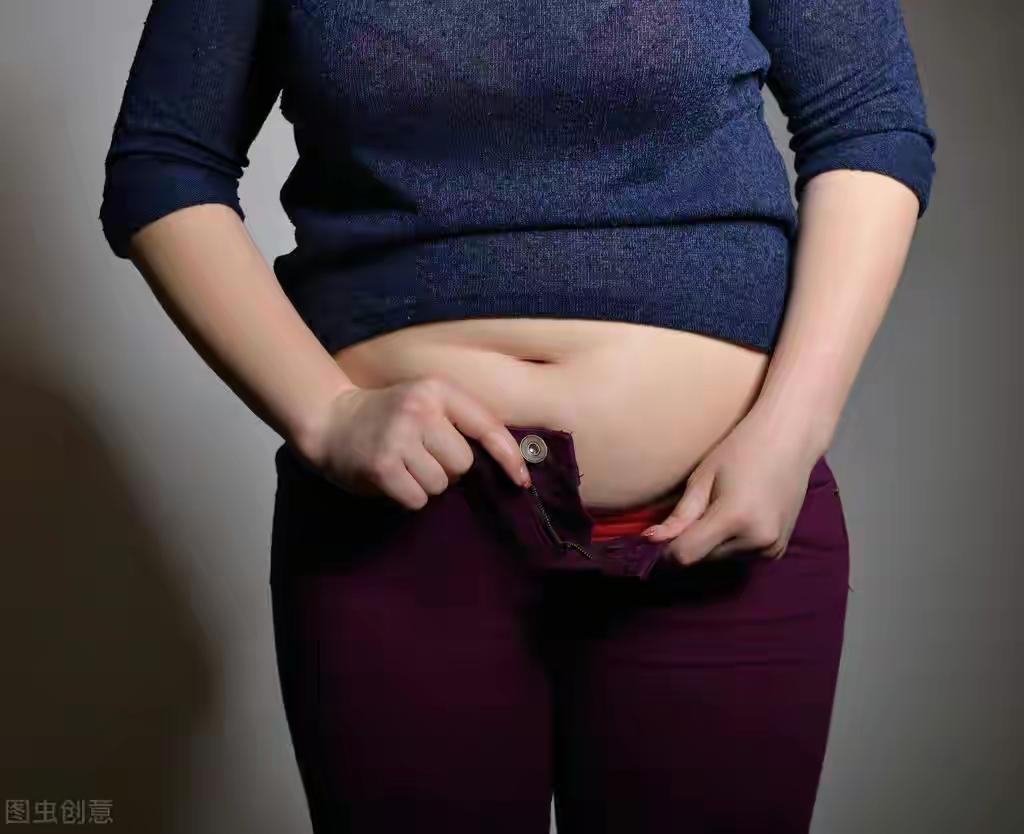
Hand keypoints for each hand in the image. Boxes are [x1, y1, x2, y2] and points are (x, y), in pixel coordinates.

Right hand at [300, 376, 531, 509]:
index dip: (509, 455)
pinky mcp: (382, 466)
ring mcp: (399, 437)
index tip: (521, 480)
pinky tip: (392, 478)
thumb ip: (459, 423)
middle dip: (449, 469)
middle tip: (422, 456)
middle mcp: (420, 410)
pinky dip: (409, 496)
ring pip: (441, 485)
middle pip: (464, 463)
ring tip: (405, 465)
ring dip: (427, 484)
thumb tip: (505, 464)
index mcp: (437, 390)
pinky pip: (418, 499)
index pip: (487, 425)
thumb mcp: (426, 403)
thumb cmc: (389, 416)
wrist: (330, 420)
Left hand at [641, 412, 823, 565]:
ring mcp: (772, 548)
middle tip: (701, 507)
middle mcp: (756, 540)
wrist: (790, 440)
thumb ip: (680, 516)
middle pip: (704, 558)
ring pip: (721, 558)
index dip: (668, 548)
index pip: (686, 555)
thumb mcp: (703, 478)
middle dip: (693, 541)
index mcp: (735, 518)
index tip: (661, 533)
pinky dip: (732, 543)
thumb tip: (651, 540)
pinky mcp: (779, 550)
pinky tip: (740, 516)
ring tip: (723, 507)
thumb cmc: (742, 450)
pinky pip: (742, 556)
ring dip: (713, 543)